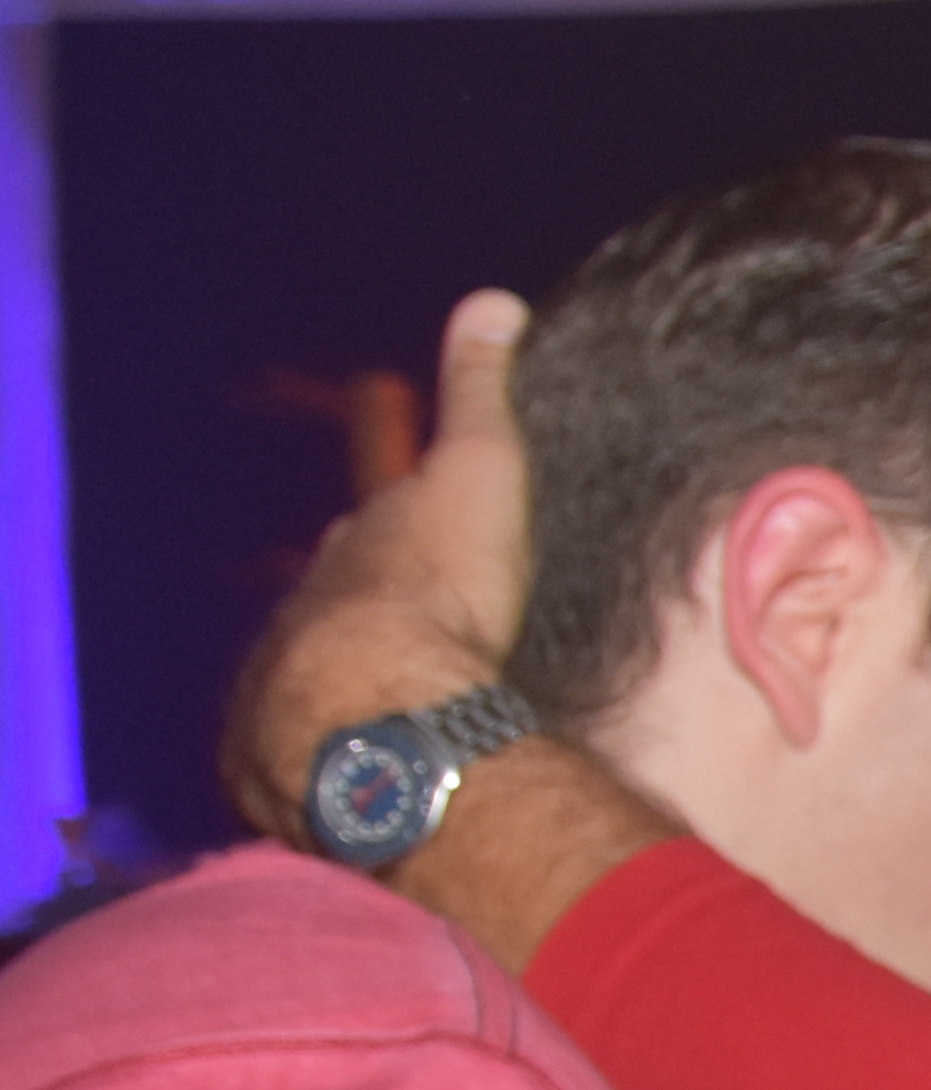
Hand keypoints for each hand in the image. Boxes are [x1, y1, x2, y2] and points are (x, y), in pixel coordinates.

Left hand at [218, 287, 535, 834]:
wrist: (377, 705)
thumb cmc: (440, 590)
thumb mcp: (478, 475)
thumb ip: (482, 396)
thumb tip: (492, 304)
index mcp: (357, 550)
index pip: (373, 534)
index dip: (399, 538)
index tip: (425, 548)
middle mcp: (307, 614)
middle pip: (340, 610)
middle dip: (371, 620)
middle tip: (419, 641)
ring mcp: (288, 690)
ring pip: (318, 686)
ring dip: (351, 698)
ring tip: (401, 725)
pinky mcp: (279, 767)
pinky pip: (305, 761)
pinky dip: (332, 765)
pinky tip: (365, 785)